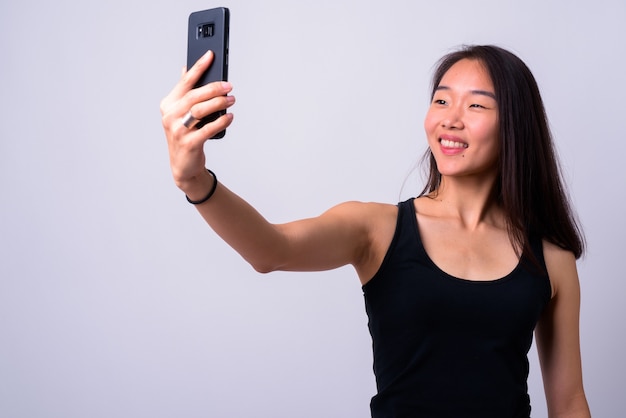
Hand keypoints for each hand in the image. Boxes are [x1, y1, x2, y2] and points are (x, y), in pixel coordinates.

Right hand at [160, 50, 234, 192]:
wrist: (184, 166)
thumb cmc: (186, 135)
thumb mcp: (182, 114)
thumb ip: (185, 93)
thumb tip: (188, 69)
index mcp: (168, 104)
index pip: (185, 82)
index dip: (198, 67)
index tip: (211, 55)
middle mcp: (170, 116)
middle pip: (194, 96)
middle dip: (214, 88)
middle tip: (229, 86)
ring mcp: (178, 130)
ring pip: (200, 111)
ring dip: (218, 103)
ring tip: (231, 100)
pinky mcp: (188, 143)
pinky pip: (207, 129)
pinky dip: (220, 122)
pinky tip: (229, 117)